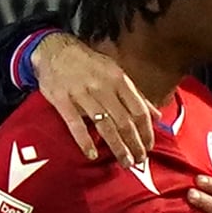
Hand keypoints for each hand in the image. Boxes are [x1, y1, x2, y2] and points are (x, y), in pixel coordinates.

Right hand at [36, 34, 154, 167]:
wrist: (54, 50)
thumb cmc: (89, 65)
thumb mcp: (116, 73)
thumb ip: (136, 96)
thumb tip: (157, 115)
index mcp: (118, 79)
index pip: (138, 110)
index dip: (146, 131)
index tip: (149, 147)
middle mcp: (103, 87)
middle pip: (124, 121)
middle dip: (134, 144)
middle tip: (140, 161)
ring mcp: (82, 94)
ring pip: (105, 126)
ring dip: (117, 147)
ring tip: (125, 162)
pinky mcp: (63, 101)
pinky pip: (76, 125)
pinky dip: (85, 141)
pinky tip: (92, 155)